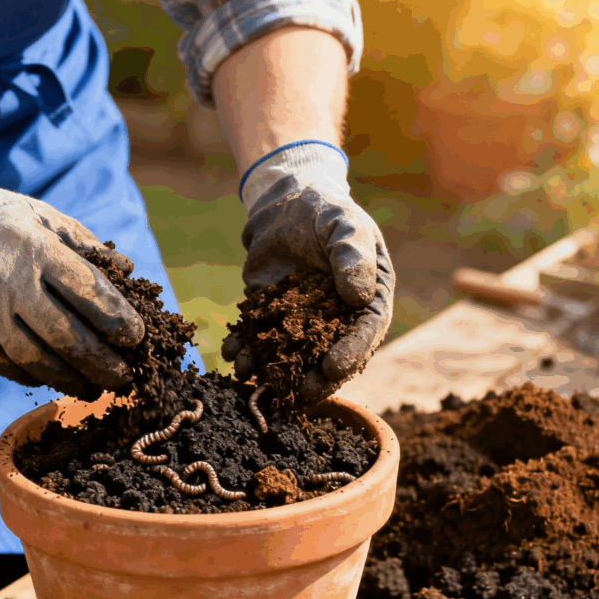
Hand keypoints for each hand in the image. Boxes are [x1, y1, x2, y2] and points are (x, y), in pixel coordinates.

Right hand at [0, 143, 144, 397]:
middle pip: (66, 337)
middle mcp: (6, 282)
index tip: (137, 337)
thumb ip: (86, 245)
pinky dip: (36, 377)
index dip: (118, 320)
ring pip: (36, 361)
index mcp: (33, 247)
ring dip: (71, 380)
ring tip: (93, 387)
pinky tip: (56, 378)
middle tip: (124, 377)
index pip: (87, 292)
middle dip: (102, 363)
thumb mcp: (42, 216)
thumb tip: (130, 271)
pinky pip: (7, 367)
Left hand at [222, 142, 393, 401]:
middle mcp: (336, 322)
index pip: (364, 334)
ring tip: (256, 376)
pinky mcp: (269, 319)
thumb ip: (353, 257)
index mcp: (366, 302)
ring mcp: (301, 325)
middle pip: (329, 358)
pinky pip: (258, 340)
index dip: (350, 354)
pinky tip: (232, 355)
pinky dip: (245, 350)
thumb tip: (359, 297)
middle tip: (298, 392)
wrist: (287, 206)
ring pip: (291, 356)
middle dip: (314, 378)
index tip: (332, 368)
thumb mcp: (345, 225)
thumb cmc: (327, 213)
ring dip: (273, 370)